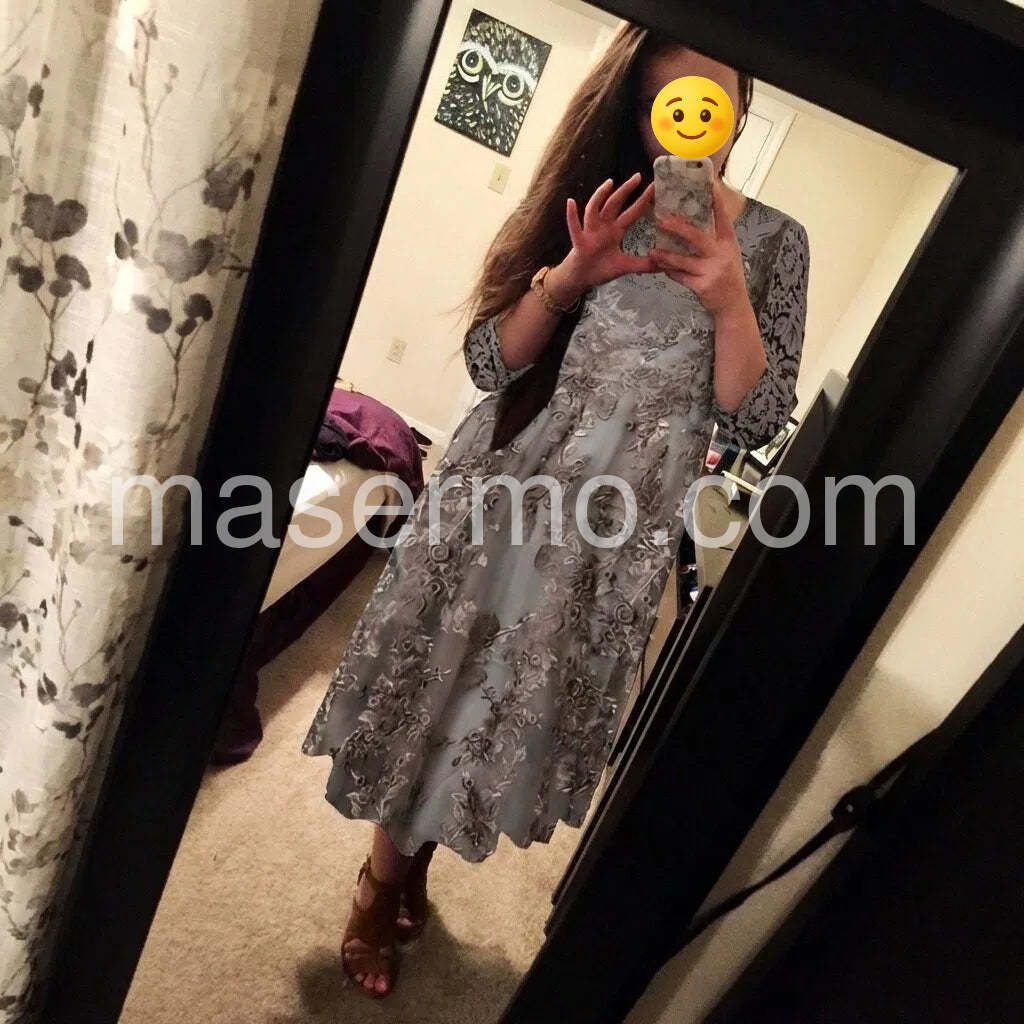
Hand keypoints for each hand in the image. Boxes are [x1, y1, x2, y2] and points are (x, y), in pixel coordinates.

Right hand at [560, 173, 657, 292]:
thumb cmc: (601, 269)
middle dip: (626, 190)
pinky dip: (572, 215)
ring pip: (594, 209)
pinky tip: (571, 202)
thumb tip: (662, 265)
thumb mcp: (625, 267)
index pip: (631, 212)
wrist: (582, 279)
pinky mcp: (579, 242)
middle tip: (638, 176)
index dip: (642, 200)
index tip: (654, 186)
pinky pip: (574, 227)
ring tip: (609, 183)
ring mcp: (590, 232)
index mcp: (615, 231)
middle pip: (614, 203)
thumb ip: (643, 265)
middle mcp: (603, 227)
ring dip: (600, 195)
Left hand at [649, 174, 750, 317]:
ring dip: (665, 255)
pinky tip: (661, 267)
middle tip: (660, 219)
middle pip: (697, 236)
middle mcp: (722, 254)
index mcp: (728, 243)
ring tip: (653, 250)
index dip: (716, 201)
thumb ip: (714, 240)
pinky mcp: (703, 286)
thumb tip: (695, 221)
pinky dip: (670, 271)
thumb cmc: (727, 277)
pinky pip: (680, 277)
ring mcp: (713, 271)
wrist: (733, 306)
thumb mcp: (727, 255)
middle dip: (677, 227)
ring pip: (683, 260)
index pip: (722, 217)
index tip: (709, 184)